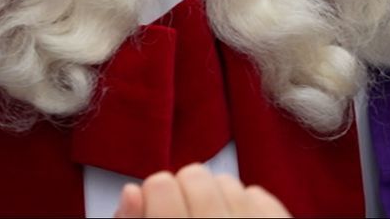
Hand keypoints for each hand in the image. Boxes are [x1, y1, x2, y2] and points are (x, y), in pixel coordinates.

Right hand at [113, 166, 289, 217]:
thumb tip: (131, 192)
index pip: (160, 185)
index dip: (153, 196)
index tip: (155, 209)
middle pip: (194, 175)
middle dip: (184, 193)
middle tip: (183, 217)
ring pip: (226, 180)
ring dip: (215, 199)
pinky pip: (258, 194)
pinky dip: (245, 207)